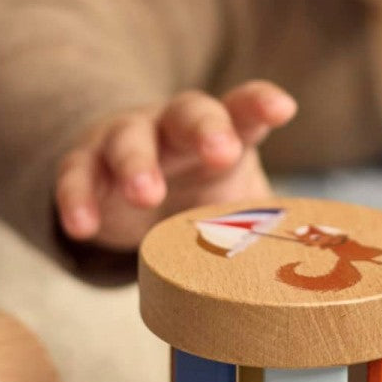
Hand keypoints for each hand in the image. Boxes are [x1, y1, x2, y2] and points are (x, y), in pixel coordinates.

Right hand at [54, 80, 297, 250]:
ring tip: (145, 195)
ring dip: (137, 163)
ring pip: (128, 139)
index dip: (261, 105)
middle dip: (205, 129)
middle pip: (189, 113)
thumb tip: (306, 277)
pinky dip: (76, 196)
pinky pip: (76, 173)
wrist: (137, 189)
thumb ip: (269, 229)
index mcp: (224, 131)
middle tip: (220, 152)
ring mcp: (127, 139)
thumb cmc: (203, 196)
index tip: (282, 109)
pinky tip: (82, 225)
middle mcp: (174, 125)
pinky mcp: (85, 163)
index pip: (245, 110)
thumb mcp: (238, 208)